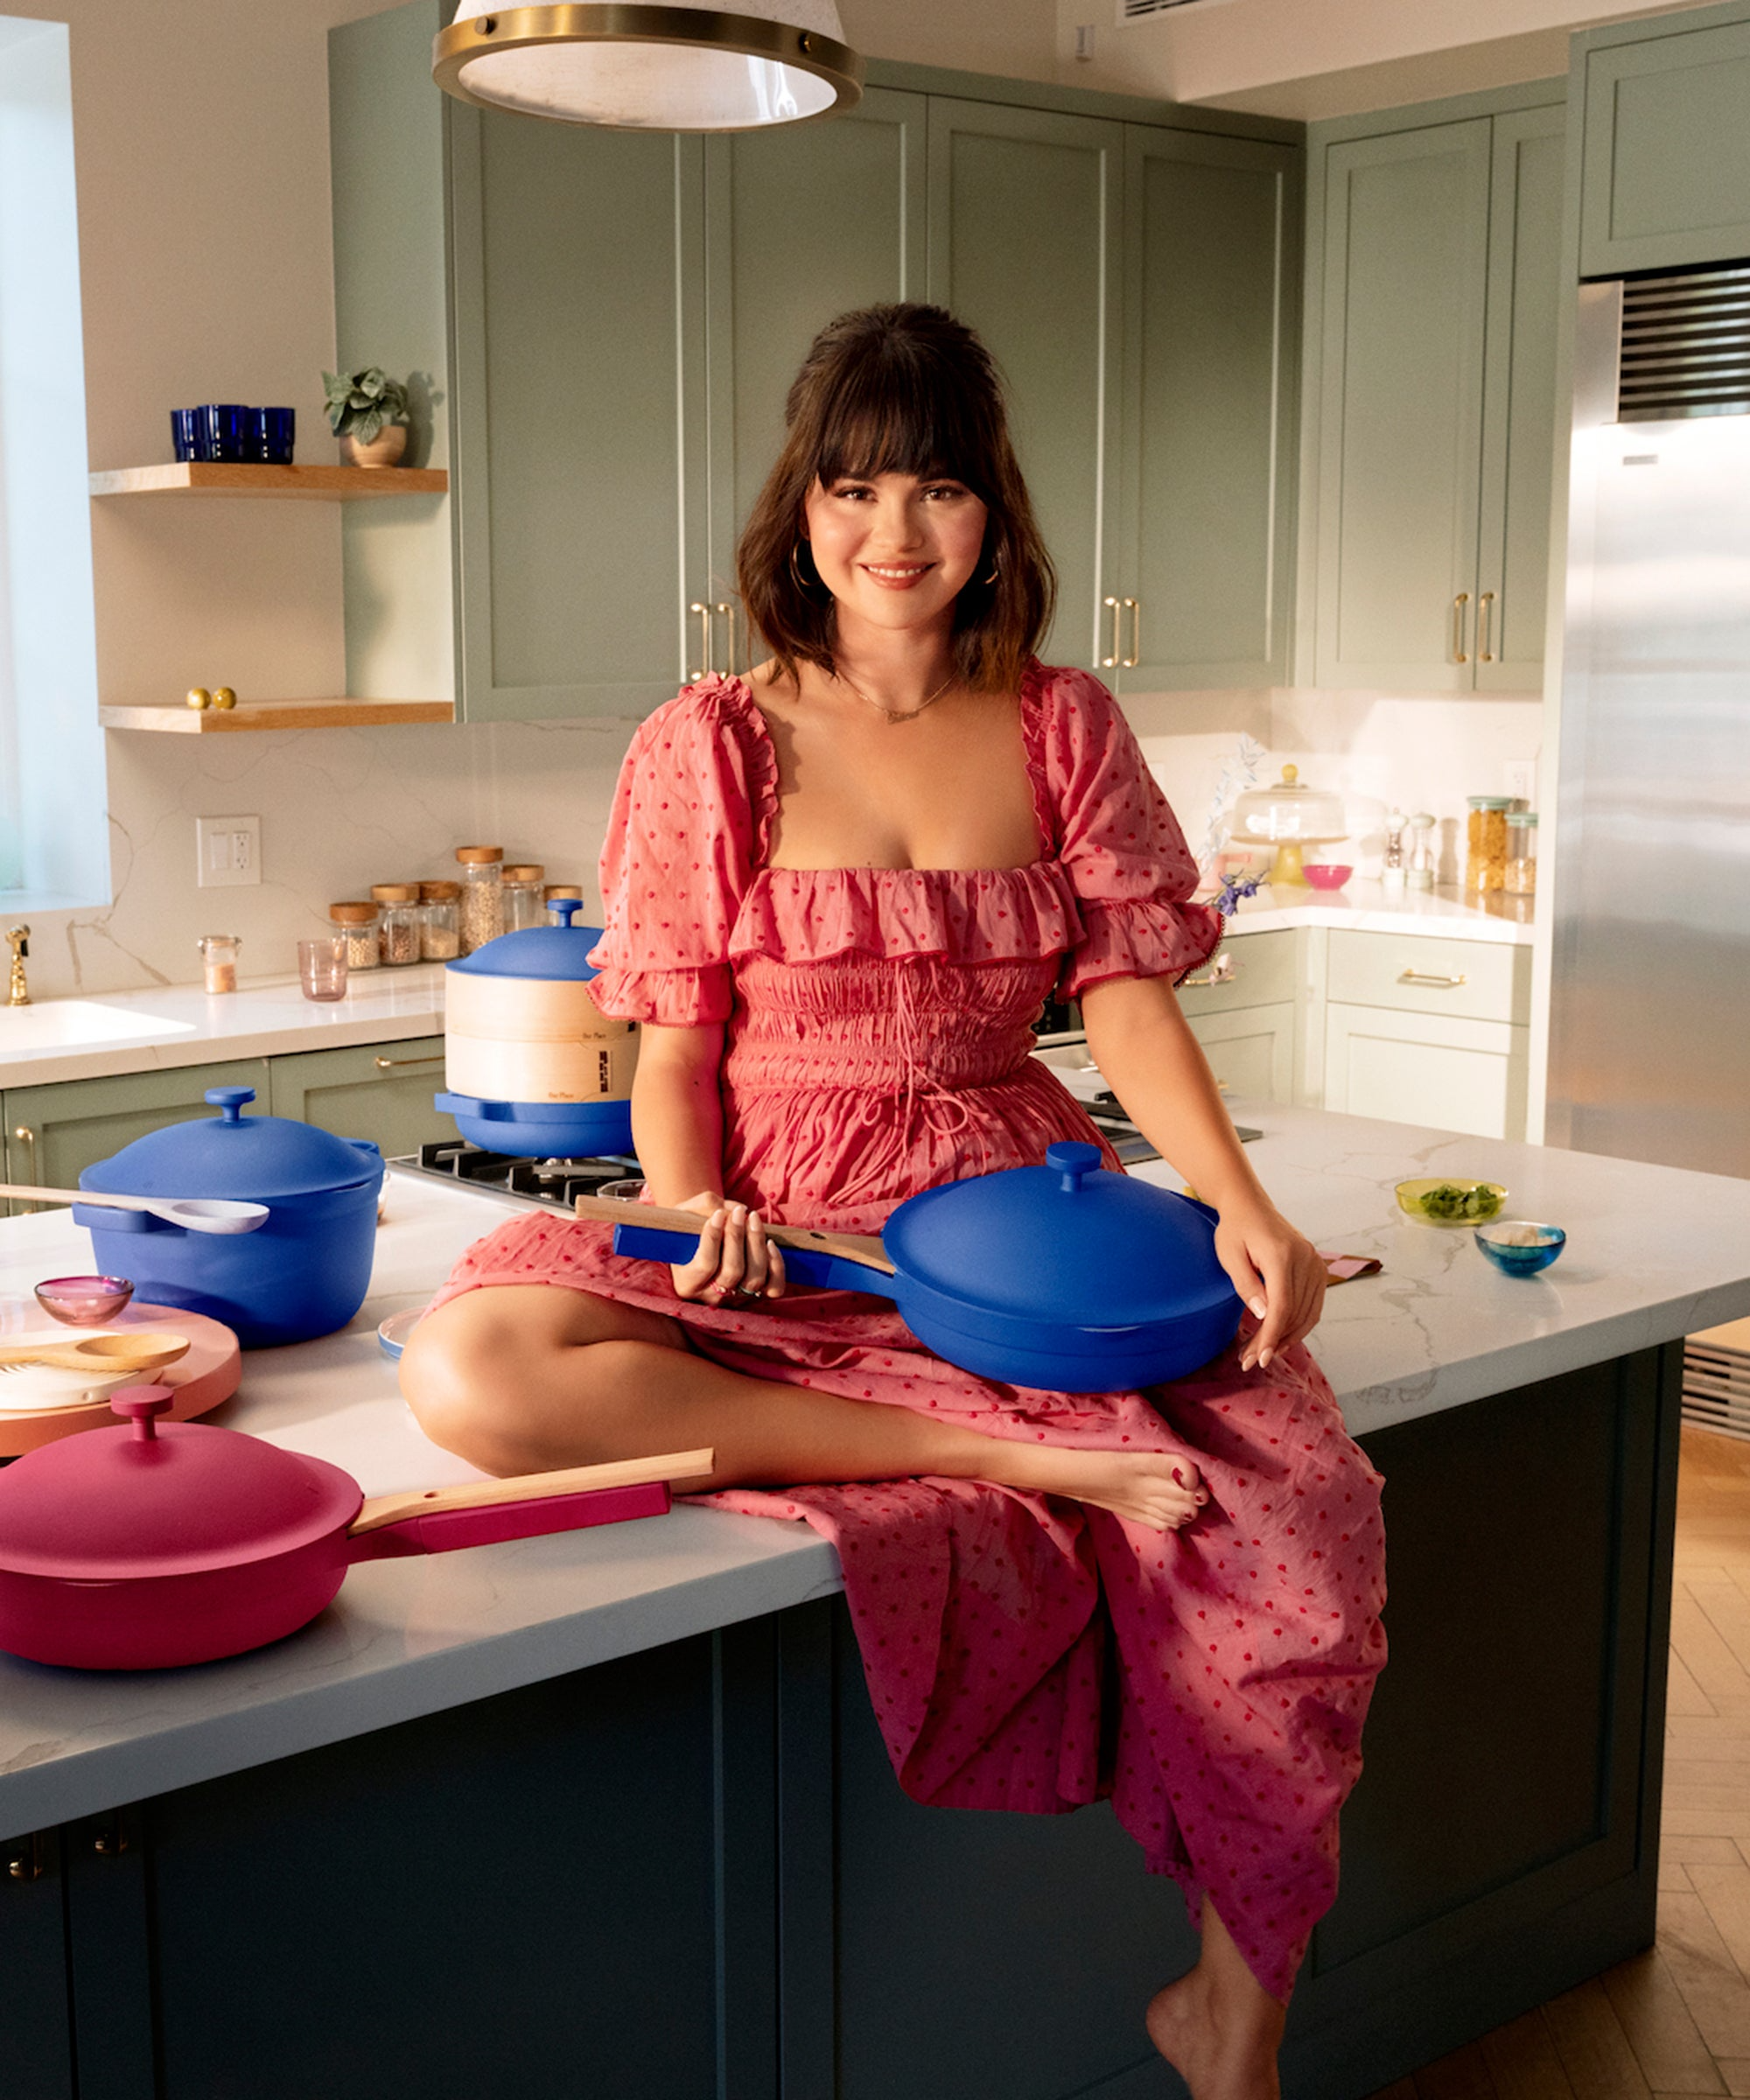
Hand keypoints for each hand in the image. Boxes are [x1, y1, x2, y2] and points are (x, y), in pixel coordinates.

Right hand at [666, 1194, 787, 1307]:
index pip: (704, 1265)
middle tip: (739, 1213)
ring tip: (753, 1219)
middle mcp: (711, 1296)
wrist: (697, 1248)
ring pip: (754, 1278)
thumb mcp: (684, 1215)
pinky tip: (769, 1243)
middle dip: (737, 1237)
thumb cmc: (688, 1230)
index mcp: (686, 1283)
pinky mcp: (757, 1296)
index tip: (719, 1214)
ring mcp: (736, 1299)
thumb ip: (705, 1207)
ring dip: (757, 1244)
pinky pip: (774, 1288)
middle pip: (732, 1271)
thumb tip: (736, 1210)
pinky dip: (776, 1265)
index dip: (713, 1238)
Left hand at [1213, 1201, 1325, 1371]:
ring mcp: (1316, 1263)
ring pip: (1307, 1314)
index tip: (1258, 1358)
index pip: (1282, 1306)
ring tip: (1263, 1353)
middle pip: (1295, 1314)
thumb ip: (1246, 1285)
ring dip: (1287, 1338)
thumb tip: (1262, 1315)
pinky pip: (1313, 1306)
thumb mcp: (1229, 1255)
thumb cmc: (1235, 1229)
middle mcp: (1305, 1259)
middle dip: (1273, 1342)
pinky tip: (1280, 1338)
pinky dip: (1299, 1325)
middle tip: (1250, 1360)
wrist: (1251, 1206)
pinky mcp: (1318, 1268)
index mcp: (1282, 1255)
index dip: (1271, 1336)